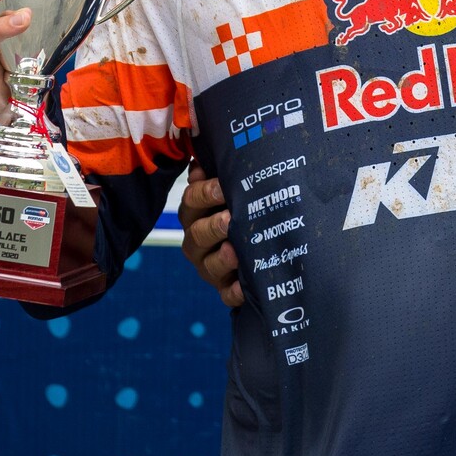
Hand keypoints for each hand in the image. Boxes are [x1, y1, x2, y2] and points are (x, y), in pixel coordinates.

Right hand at [179, 162, 242, 308]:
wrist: (264, 245)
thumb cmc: (245, 208)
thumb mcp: (232, 189)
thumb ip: (218, 175)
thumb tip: (202, 161)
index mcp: (197, 215)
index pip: (192, 201)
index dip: (204, 193)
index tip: (222, 186)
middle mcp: (198, 242)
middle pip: (196, 234)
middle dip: (212, 226)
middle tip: (230, 218)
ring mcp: (210, 267)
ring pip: (208, 265)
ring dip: (221, 258)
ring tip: (235, 250)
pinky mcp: (225, 289)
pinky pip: (226, 294)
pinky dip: (235, 291)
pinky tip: (245, 286)